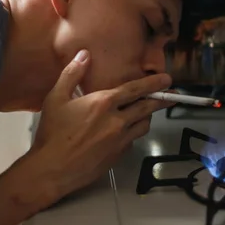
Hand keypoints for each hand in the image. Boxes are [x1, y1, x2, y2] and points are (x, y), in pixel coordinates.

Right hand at [29, 49, 173, 200]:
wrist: (53, 169)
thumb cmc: (52, 133)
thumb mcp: (56, 98)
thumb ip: (72, 74)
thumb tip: (84, 54)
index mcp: (103, 103)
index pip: (135, 90)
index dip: (153, 84)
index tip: (167, 79)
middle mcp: (117, 121)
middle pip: (147, 108)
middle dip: (161, 100)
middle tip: (172, 95)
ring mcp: (120, 141)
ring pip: (143, 125)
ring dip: (147, 117)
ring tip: (147, 112)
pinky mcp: (118, 156)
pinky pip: (131, 140)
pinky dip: (131, 133)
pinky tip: (124, 131)